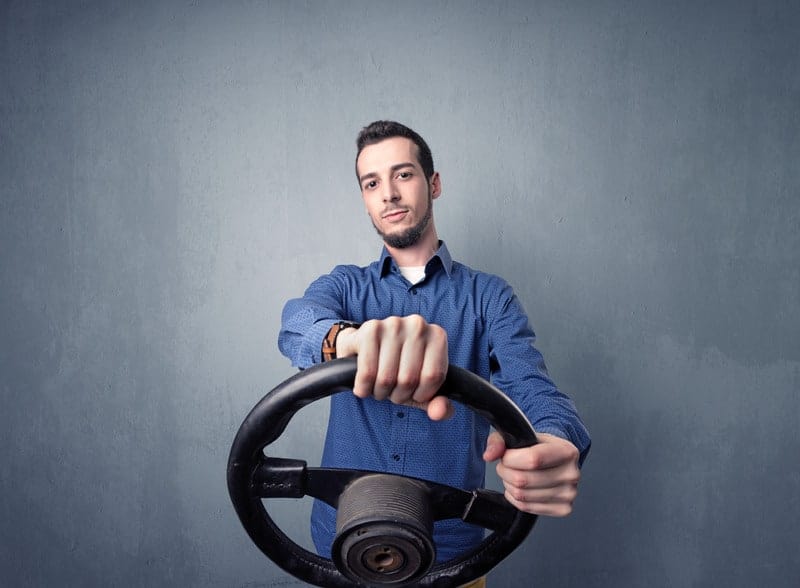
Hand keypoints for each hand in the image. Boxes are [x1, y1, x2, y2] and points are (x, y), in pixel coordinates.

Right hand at [335, 314, 451, 419]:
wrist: (364, 348)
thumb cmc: (397, 369)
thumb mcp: (421, 389)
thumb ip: (438, 405)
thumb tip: (440, 412)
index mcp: (437, 336)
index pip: (433, 377)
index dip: (421, 394)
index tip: (414, 393)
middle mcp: (417, 325)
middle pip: (408, 378)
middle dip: (398, 395)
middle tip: (392, 391)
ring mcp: (393, 324)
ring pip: (387, 377)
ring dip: (380, 392)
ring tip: (379, 387)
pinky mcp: (370, 328)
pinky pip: (367, 372)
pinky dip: (363, 387)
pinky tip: (364, 385)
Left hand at [483, 431, 580, 515]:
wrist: (556, 459)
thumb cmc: (539, 446)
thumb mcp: (520, 434)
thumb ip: (500, 440)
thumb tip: (489, 455)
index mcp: (567, 451)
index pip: (533, 459)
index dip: (511, 459)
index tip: (507, 455)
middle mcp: (571, 473)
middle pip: (524, 480)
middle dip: (505, 472)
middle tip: (507, 466)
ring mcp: (569, 494)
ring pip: (522, 495)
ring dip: (509, 485)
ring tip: (514, 475)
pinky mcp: (563, 509)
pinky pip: (526, 507)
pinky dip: (515, 498)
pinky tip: (521, 488)